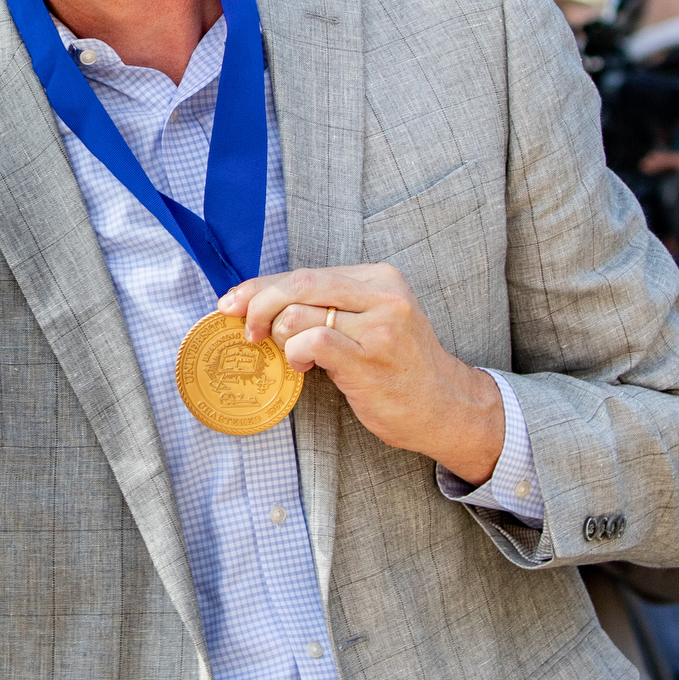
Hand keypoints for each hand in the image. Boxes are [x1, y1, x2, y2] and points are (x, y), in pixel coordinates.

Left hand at [223, 263, 503, 482]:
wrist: (446, 407)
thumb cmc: (399, 367)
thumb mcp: (372, 321)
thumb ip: (329, 306)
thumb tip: (262, 302)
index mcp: (379, 278)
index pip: (306, 273)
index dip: (261, 286)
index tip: (232, 302)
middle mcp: (381, 295)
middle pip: (298, 284)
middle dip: (258, 304)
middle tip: (244, 329)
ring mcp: (378, 327)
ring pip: (299, 312)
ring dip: (280, 336)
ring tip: (294, 356)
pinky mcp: (369, 358)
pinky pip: (312, 341)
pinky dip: (295, 353)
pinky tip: (303, 367)